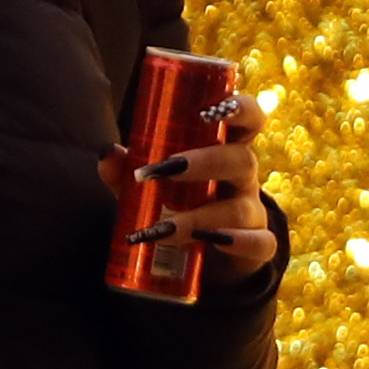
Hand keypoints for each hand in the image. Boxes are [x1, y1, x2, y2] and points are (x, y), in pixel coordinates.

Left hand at [96, 102, 278, 283]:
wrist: (205, 260)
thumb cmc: (179, 207)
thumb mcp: (150, 188)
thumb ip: (127, 172)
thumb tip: (107, 153)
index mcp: (224, 151)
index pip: (247, 120)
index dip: (240, 108)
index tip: (212, 108)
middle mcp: (243, 178)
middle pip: (242, 159)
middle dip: (206, 161)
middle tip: (168, 168)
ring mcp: (252, 212)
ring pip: (240, 207)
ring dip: (200, 215)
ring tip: (164, 226)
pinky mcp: (257, 246)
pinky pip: (260, 243)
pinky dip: (239, 243)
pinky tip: (212, 243)